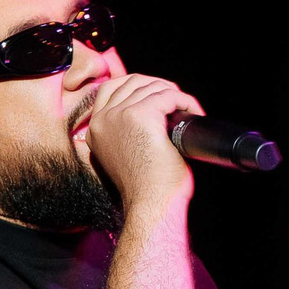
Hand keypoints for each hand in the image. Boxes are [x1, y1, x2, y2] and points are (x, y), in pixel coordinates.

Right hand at [80, 72, 202, 216]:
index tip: (159, 97)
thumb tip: (150, 111)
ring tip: (188, 110)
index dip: (139, 87)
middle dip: (159, 87)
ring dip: (175, 95)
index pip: (112, 88)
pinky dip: (185, 101)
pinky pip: (168, 95)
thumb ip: (124, 133)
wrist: (150, 206)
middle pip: (132, 82)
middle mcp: (102, 119)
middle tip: (177, 102)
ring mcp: (119, 115)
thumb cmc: (144, 189)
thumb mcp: (124, 155)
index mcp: (95, 129)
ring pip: (152, 87)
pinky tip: (193, 112)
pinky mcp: (140, 116)